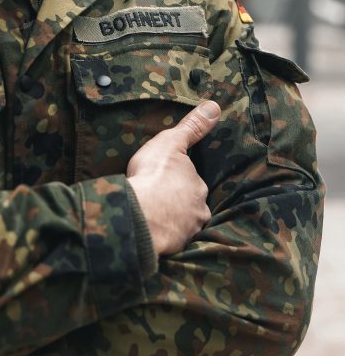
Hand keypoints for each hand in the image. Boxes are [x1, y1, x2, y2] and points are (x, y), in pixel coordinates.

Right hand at [126, 101, 220, 256]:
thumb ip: (192, 127)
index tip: (166, 181)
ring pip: (182, 225)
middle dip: (178, 203)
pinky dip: (162, 238)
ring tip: (154, 218)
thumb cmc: (154, 175)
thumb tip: (215, 106)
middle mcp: (198, 210)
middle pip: (190, 205)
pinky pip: (169, 242)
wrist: (140, 214)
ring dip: (172, 222)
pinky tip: (150, 235)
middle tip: (159, 200)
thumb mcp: (171, 142)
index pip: (192, 182)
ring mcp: (186, 231)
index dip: (179, 181)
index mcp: (197, 186)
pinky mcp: (172, 249)